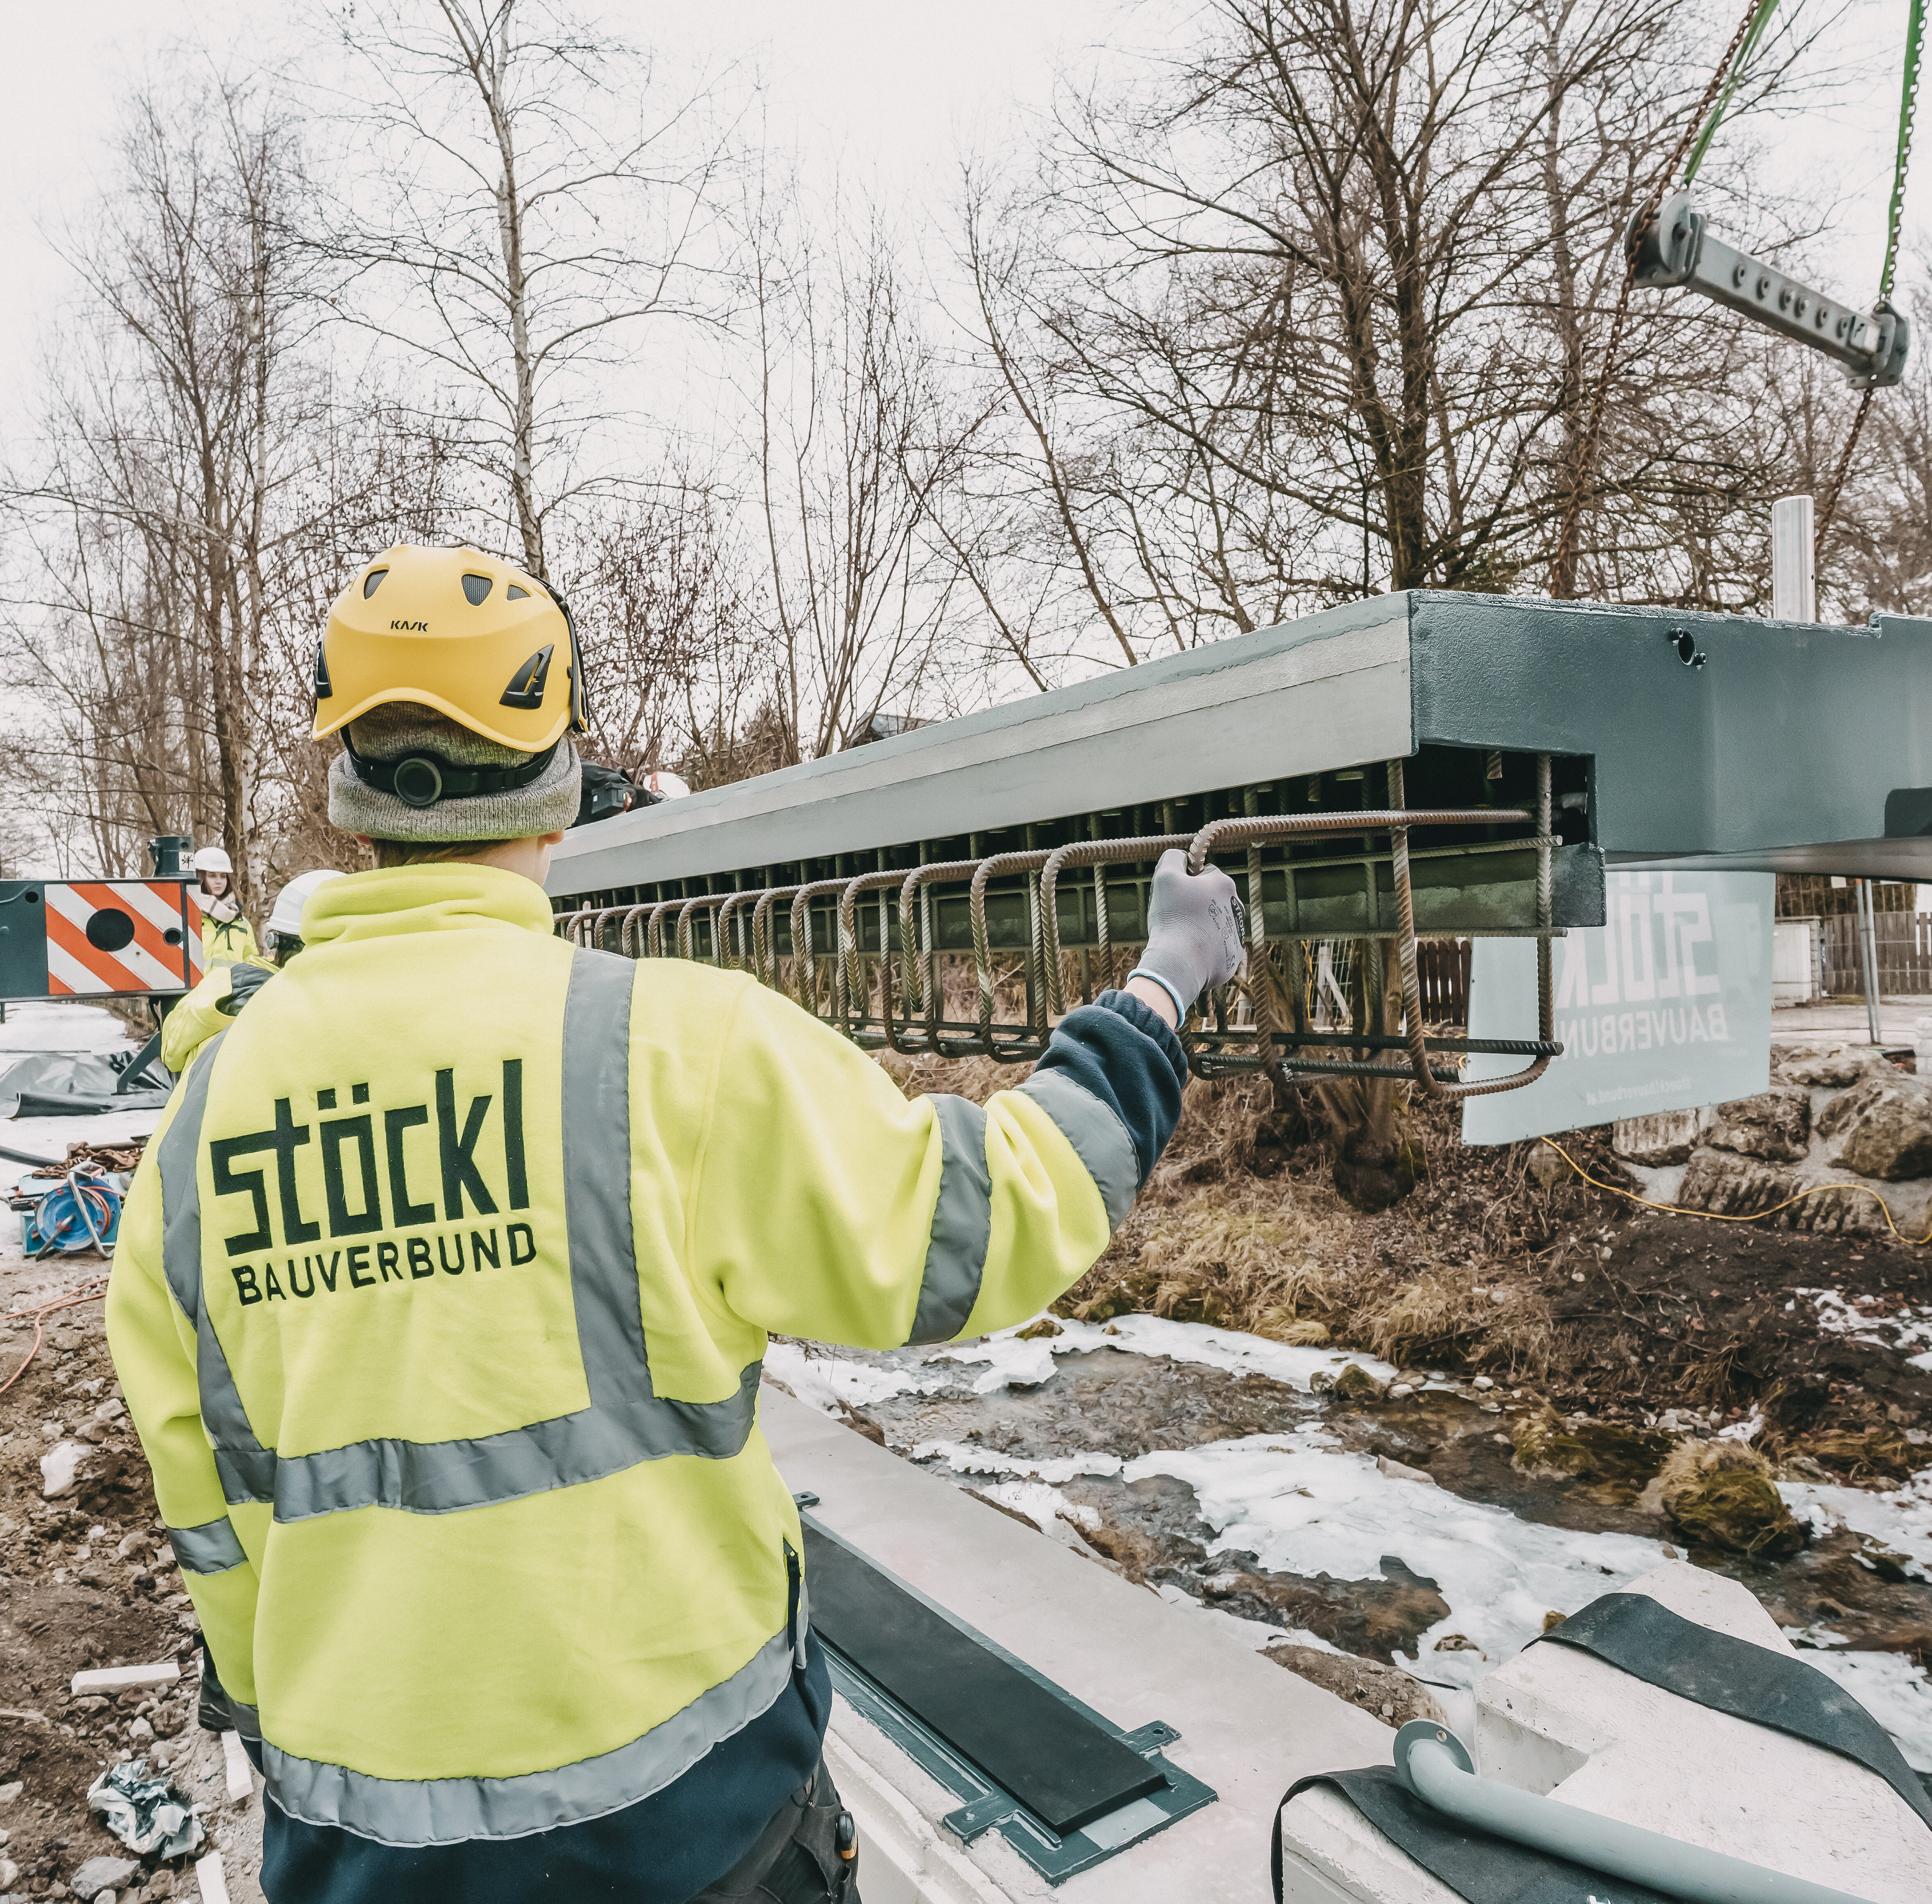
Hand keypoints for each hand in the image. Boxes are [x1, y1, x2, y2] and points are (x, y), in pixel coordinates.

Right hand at [1135, 850, 1245, 1015]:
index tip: (1176, 895)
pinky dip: (1204, 949)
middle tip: (1176, 916)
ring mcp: (1237, 934)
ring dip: (1201, 926)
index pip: (1206, 873)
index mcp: (1224, 884)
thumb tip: (1182, 856)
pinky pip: (1216, 948)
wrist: (1180, 963)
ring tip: (1182, 936)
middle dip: (1196, 904)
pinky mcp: (1232, 958)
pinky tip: (1190, 952)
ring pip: (1215, 923)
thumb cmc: (1173, 917)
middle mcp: (1237, 907)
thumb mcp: (1164, 877)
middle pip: (1212, 899)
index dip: (1187, 881)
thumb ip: (1173, 858)